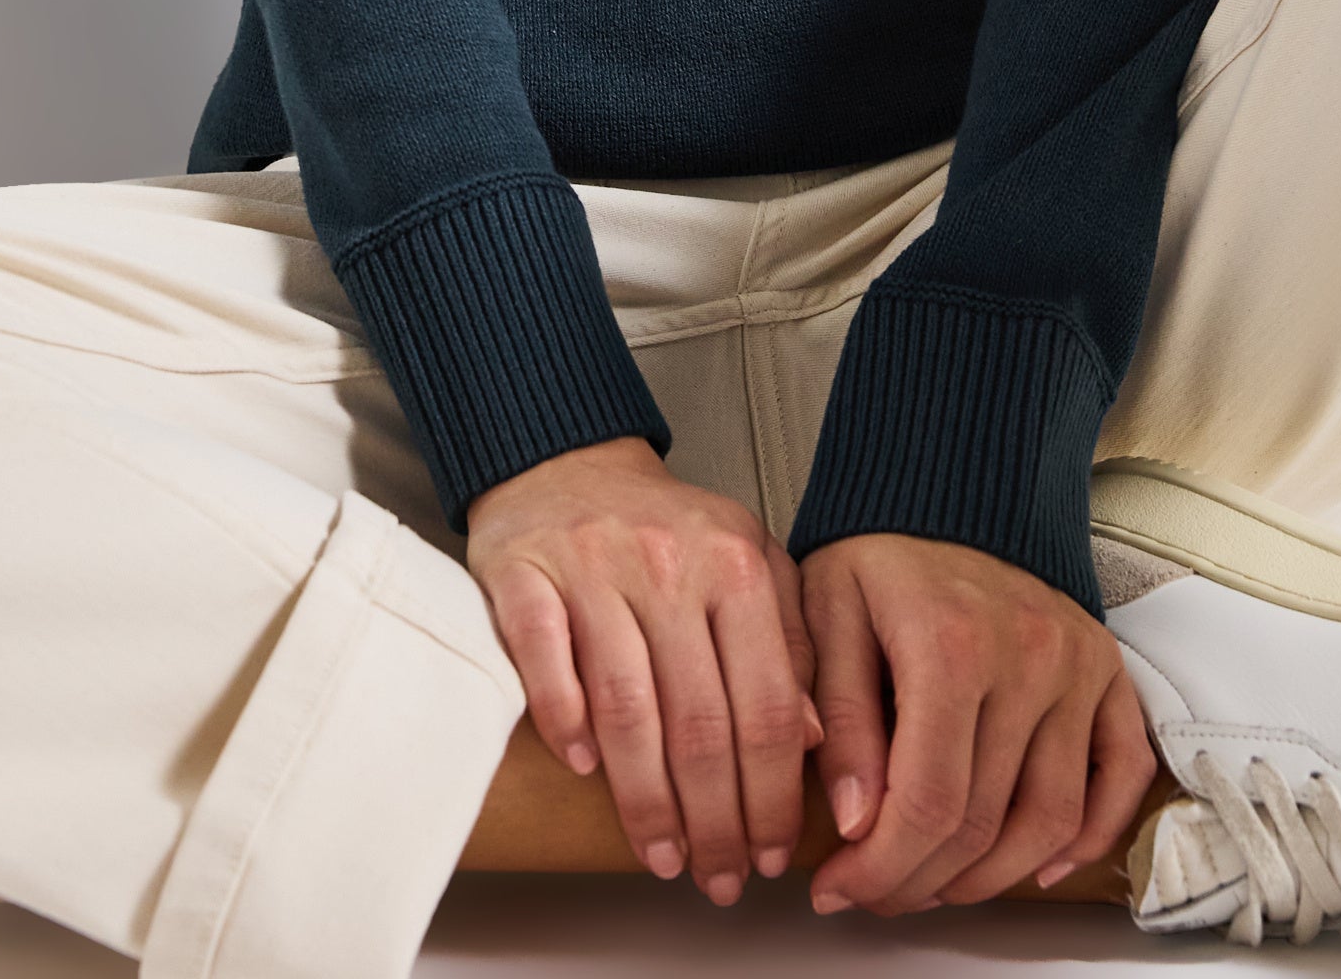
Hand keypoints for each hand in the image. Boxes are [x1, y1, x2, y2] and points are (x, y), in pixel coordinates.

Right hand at [464, 435, 825, 904]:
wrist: (569, 463)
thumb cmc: (668, 530)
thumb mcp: (752, 565)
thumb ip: (790, 642)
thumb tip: (813, 739)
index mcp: (737, 564)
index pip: (765, 704)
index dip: (771, 794)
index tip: (770, 852)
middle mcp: (670, 564)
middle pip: (699, 722)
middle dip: (715, 820)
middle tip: (718, 876)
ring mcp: (595, 568)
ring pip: (627, 709)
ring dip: (646, 800)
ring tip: (662, 854)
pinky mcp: (527, 575)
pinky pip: (547, 664)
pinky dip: (567, 724)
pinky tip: (586, 771)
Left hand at [799, 532, 1157, 914]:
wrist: (951, 481)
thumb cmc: (881, 548)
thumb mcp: (827, 613)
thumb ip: (841, 718)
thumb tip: (855, 822)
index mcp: (951, 643)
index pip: (925, 802)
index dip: (879, 867)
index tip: (839, 889)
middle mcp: (1027, 657)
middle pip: (983, 823)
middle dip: (920, 880)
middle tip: (876, 891)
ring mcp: (1076, 666)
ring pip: (1051, 819)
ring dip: (992, 876)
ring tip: (937, 883)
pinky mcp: (1107, 670)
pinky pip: (1121, 775)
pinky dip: (1092, 835)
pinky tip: (1039, 864)